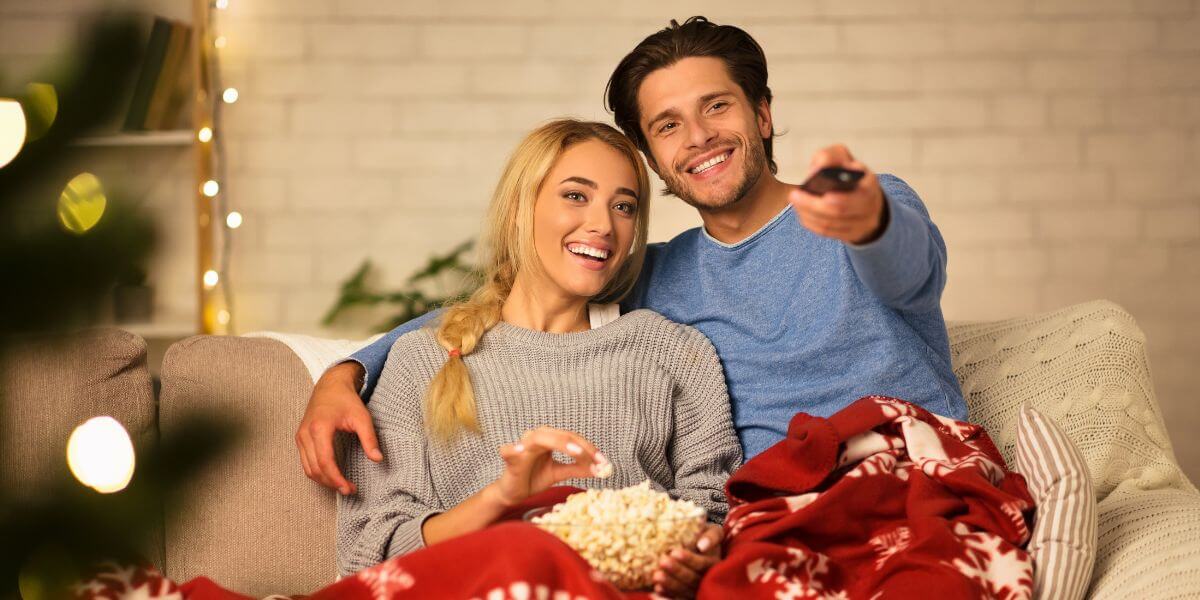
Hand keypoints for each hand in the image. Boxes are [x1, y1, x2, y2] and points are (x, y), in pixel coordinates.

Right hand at [295, 362, 381, 495]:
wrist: (330, 386)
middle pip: (314, 468)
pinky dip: (317, 472)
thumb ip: (369, 438)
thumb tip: (378, 459)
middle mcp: (305, 433)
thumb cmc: (346, 400)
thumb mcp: (362, 417)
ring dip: (323, 480)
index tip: (349, 488)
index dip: (336, 478)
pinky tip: (331, 476)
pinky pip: (305, 462)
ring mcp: (300, 436)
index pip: (325, 461)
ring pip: (307, 468)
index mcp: (319, 428)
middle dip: (331, 483)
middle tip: (349, 490)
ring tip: (341, 486)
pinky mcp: (300, 438)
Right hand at [487, 427, 609, 508]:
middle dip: (581, 446)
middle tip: (596, 459)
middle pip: (561, 435)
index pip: (572, 438)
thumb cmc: (534, 478)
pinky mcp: (510, 458)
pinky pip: (509, 451)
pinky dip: (514, 449)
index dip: (590, 449)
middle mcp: (537, 438)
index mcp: (549, 439)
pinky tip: (520, 450)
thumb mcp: (559, 473)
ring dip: (559, 443)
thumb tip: (600, 469)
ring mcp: (522, 446)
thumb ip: (577, 469)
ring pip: (540, 438)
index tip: (604, 462)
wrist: (513, 493)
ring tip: (576, 452)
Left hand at [652, 523, 722, 597]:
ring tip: (656, 576)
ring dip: (670, 585)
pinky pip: (678, 599)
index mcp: (714, 564)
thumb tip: (702, 546)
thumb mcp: (713, 531)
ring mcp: (697, 589)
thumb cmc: (705, 535)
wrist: (702, 545)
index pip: (702, 564)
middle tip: (662, 562)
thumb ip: (711, 536)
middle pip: (693, 579)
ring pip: (685, 591)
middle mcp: (707, 579)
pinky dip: (666, 597)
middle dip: (676, 571)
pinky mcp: (687, 595)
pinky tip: (656, 590)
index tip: (674, 552)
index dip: (689, 559)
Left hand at [789, 144, 886, 244]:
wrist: (864, 195)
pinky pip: (828, 232)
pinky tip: (802, 212)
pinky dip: (811, 222)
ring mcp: (862, 223)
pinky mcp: (851, 234)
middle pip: (840, 211)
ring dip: (808, 213)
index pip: (861, 192)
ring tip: (794, 201)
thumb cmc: (848, 174)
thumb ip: (829, 157)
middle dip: (814, 204)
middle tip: (794, 195)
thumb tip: (815, 171)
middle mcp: (869, 205)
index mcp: (870, 184)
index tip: (823, 193)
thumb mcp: (842, 157)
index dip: (841, 196)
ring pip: (831, 224)